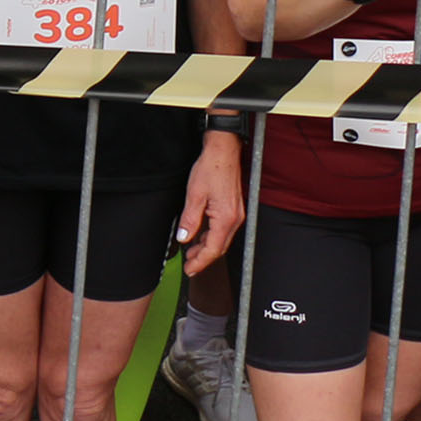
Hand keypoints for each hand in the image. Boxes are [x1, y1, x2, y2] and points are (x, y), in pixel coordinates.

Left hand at [175, 132, 244, 274]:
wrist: (223, 151)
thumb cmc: (211, 168)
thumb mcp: (194, 195)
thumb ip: (189, 219)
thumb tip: (183, 238)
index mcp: (225, 218)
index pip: (213, 249)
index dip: (200, 262)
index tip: (189, 269)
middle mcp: (235, 219)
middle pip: (219, 247)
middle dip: (203, 258)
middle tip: (188, 265)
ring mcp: (237, 215)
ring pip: (221, 240)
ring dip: (207, 248)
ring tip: (191, 253)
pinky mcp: (234, 209)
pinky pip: (223, 230)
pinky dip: (211, 237)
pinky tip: (200, 237)